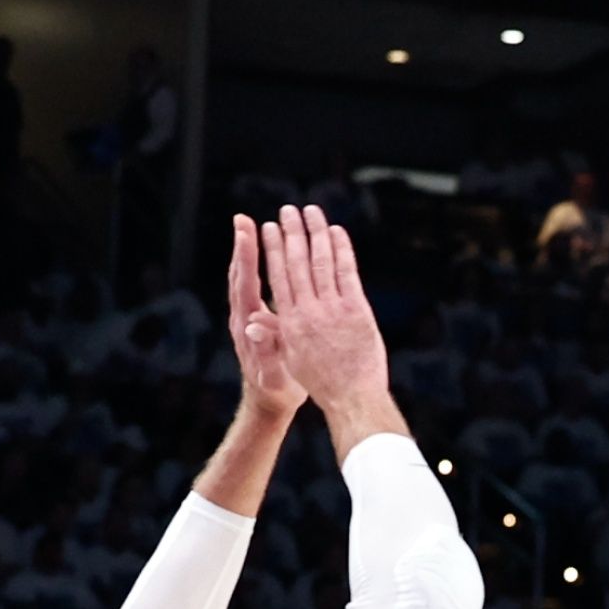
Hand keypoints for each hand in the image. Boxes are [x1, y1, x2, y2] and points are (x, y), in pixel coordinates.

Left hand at [228, 214, 305, 419]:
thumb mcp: (276, 375)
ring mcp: (245, 320)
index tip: (247, 231)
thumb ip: (267, 351)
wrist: (268, 404)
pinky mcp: (252, 322)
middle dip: (241, 247)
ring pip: (243, 280)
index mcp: (249, 327)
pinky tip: (261, 256)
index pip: (246, 284)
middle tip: (243, 219)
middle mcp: (242, 319)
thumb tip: (254, 326)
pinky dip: (253, 267)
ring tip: (249, 228)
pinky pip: (251, 288)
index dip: (246, 257)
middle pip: (239, 276)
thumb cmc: (278, 391)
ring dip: (245, 253)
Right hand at [263, 204, 388, 414]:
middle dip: (291, 233)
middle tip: (286, 210)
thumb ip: (276, 333)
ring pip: (321, 262)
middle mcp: (308, 310)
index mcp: (289, 320)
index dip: (272, 250)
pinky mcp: (356, 310)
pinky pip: (347, 273)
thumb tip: (252, 321)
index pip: (277, 276)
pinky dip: (341, 250)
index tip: (267, 228)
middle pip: (296, 263)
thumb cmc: (320, 381)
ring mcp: (333, 309)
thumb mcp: (290, 358)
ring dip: (315, 233)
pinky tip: (337, 231)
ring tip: (310, 211)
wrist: (351, 398)